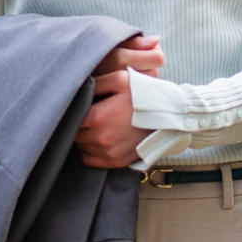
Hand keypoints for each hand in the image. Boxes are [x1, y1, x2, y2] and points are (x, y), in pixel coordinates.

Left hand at [76, 35, 165, 168]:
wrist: (168, 118)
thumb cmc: (145, 96)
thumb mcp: (122, 80)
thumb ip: (97, 82)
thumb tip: (78, 84)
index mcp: (98, 117)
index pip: (72, 117)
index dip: (75, 111)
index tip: (82, 106)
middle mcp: (100, 138)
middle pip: (75, 133)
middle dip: (80, 124)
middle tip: (90, 115)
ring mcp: (108, 152)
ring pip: (81, 146)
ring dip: (85, 137)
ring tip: (97, 126)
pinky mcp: (115, 162)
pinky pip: (89, 159)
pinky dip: (90, 151)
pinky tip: (100, 139)